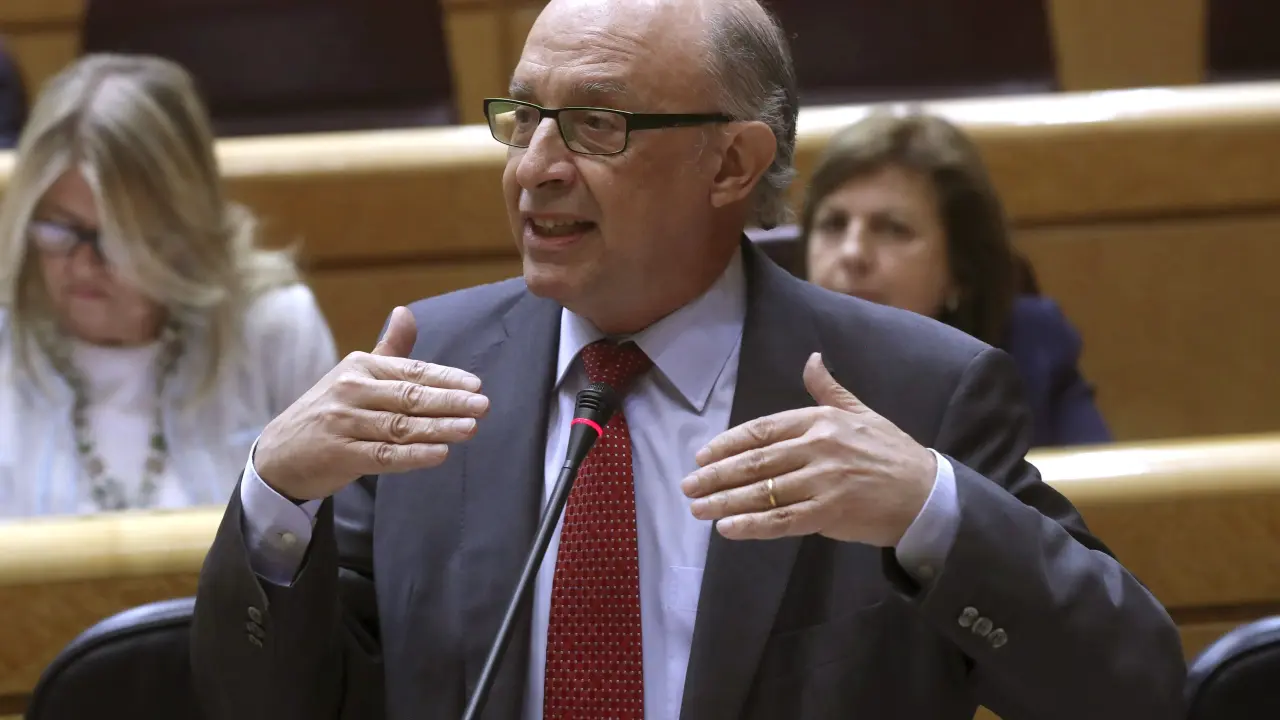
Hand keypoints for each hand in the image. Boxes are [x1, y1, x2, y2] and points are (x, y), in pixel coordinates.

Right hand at [254, 306, 489, 500]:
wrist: (280, 452)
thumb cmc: (331, 410)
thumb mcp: (355, 374)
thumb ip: (389, 349)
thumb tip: (406, 312)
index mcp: (360, 367)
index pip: (410, 371)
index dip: (445, 378)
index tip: (476, 385)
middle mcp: (350, 391)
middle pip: (408, 397)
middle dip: (449, 401)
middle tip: (482, 405)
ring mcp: (344, 424)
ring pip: (399, 427)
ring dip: (438, 428)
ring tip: (470, 428)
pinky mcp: (340, 455)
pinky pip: (383, 456)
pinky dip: (413, 455)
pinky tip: (440, 453)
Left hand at [681, 352, 935, 545]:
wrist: (927, 494)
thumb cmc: (891, 453)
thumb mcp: (862, 413)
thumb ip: (829, 391)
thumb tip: (812, 359)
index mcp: (821, 421)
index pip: (762, 430)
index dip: (728, 443)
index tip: (702, 455)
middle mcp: (818, 448)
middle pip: (754, 462)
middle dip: (716, 475)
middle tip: (687, 485)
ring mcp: (823, 482)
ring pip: (763, 492)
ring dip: (725, 501)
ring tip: (697, 509)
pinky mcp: (830, 514)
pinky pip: (781, 521)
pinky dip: (751, 526)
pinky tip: (727, 529)